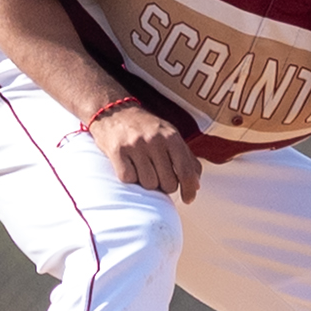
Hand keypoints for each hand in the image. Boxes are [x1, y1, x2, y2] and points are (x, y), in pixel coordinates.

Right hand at [88, 103, 202, 199]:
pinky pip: (128, 179)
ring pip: (149, 184)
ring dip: (146, 182)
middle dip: (164, 185)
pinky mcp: (117, 151)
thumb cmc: (146, 127)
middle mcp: (155, 140)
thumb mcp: (171, 136)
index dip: (189, 189)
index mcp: (172, 137)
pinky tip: (130, 166)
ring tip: (142, 169)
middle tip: (157, 174)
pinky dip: (130, 177)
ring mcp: (135, 146)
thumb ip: (187, 159)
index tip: (188, 199)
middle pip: (168, 183)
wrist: (113, 111)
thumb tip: (196, 184)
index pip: (186, 171)